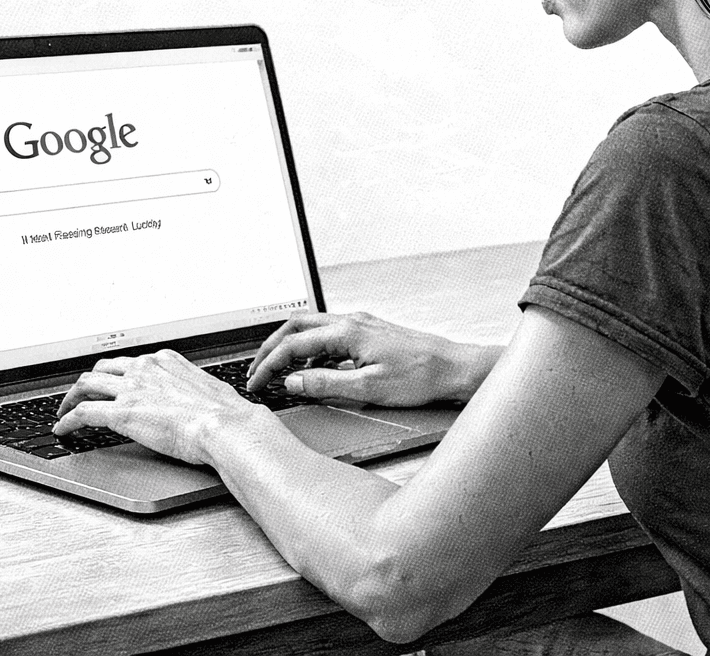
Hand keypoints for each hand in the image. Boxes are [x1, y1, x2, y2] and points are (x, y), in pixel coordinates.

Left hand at [53, 349, 258, 463]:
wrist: (224, 425)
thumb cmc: (224, 414)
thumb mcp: (207, 391)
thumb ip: (191, 392)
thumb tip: (194, 403)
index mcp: (166, 361)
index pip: (130, 364)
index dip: (115, 376)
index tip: (111, 385)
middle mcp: (145, 369)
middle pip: (103, 369)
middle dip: (88, 382)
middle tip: (82, 395)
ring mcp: (131, 389)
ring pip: (86, 384)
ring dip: (71, 397)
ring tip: (64, 409)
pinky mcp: (120, 412)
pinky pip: (83, 413)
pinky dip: (67, 420)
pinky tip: (62, 429)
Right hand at [245, 310, 498, 406]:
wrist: (455, 368)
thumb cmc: (420, 378)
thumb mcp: (369, 388)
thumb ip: (326, 384)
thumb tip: (291, 382)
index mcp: (347, 331)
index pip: (293, 345)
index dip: (268, 365)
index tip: (255, 383)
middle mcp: (352, 321)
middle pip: (296, 327)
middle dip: (270, 348)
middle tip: (256, 371)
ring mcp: (361, 324)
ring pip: (312, 327)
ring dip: (289, 346)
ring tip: (277, 371)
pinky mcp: (370, 332)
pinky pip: (329, 334)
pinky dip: (311, 349)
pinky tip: (312, 370)